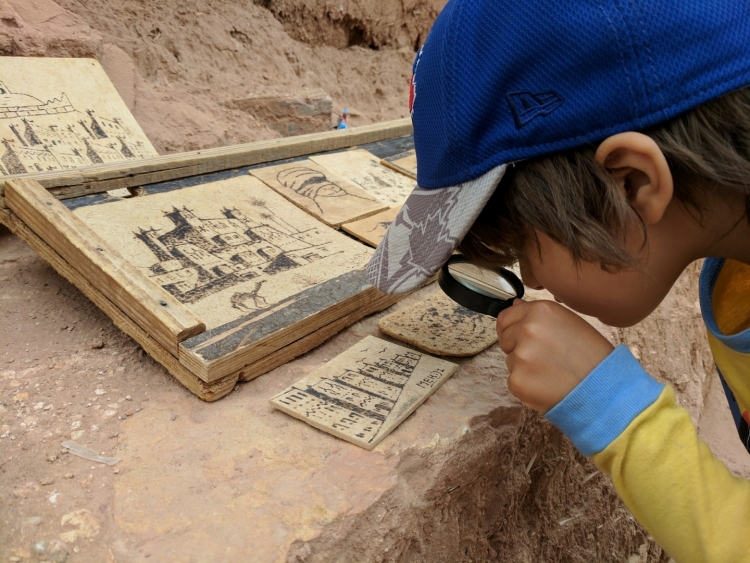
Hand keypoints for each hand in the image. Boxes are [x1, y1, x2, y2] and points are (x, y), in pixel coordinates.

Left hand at [496, 299, 613, 413]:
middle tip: (545, 358)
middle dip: (518, 347)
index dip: (514, 328)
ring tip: (552, 371)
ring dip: (524, 366)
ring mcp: (520, 356)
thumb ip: (538, 315)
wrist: (604, 390)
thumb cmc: (592, 357)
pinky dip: (526, 384)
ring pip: (510, 360)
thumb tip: (515, 305)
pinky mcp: (517, 381)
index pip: (506, 317)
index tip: (525, 338)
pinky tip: (547, 384)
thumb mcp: (570, 323)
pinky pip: (514, 380)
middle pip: (505, 339)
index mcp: (540, 311)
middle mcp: (527, 330)